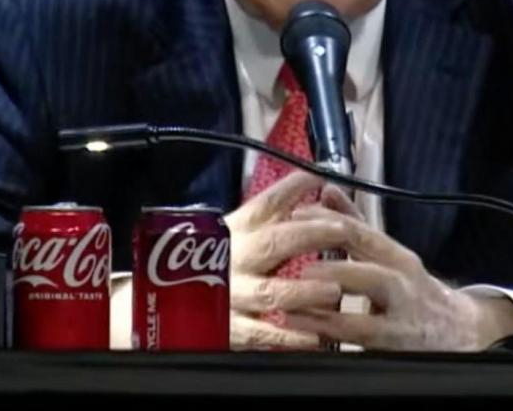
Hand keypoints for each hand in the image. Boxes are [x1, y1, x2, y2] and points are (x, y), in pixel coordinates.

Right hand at [223, 171, 343, 348]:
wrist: (169, 301)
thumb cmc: (218, 261)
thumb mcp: (238, 230)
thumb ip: (273, 210)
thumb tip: (313, 177)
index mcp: (238, 231)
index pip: (267, 203)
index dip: (294, 187)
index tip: (321, 176)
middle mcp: (236, 258)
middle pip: (274, 242)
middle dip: (311, 234)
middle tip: (343, 231)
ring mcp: (231, 295)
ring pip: (270, 292)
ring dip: (304, 291)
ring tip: (334, 290)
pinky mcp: (229, 330)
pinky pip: (261, 334)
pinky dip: (287, 335)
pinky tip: (313, 336)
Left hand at [283, 189, 512, 350]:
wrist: (462, 332)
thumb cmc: (415, 292)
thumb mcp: (390, 258)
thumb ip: (357, 227)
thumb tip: (328, 191)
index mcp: (397, 255)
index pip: (362, 231)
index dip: (328, 222)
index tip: (295, 215)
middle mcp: (402, 279)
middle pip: (369, 261)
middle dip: (331, 257)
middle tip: (298, 259)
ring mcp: (401, 311)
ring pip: (368, 298)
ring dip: (330, 293)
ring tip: (296, 291)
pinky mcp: (397, 343)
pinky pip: (362, 333)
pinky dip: (332, 329)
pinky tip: (306, 326)